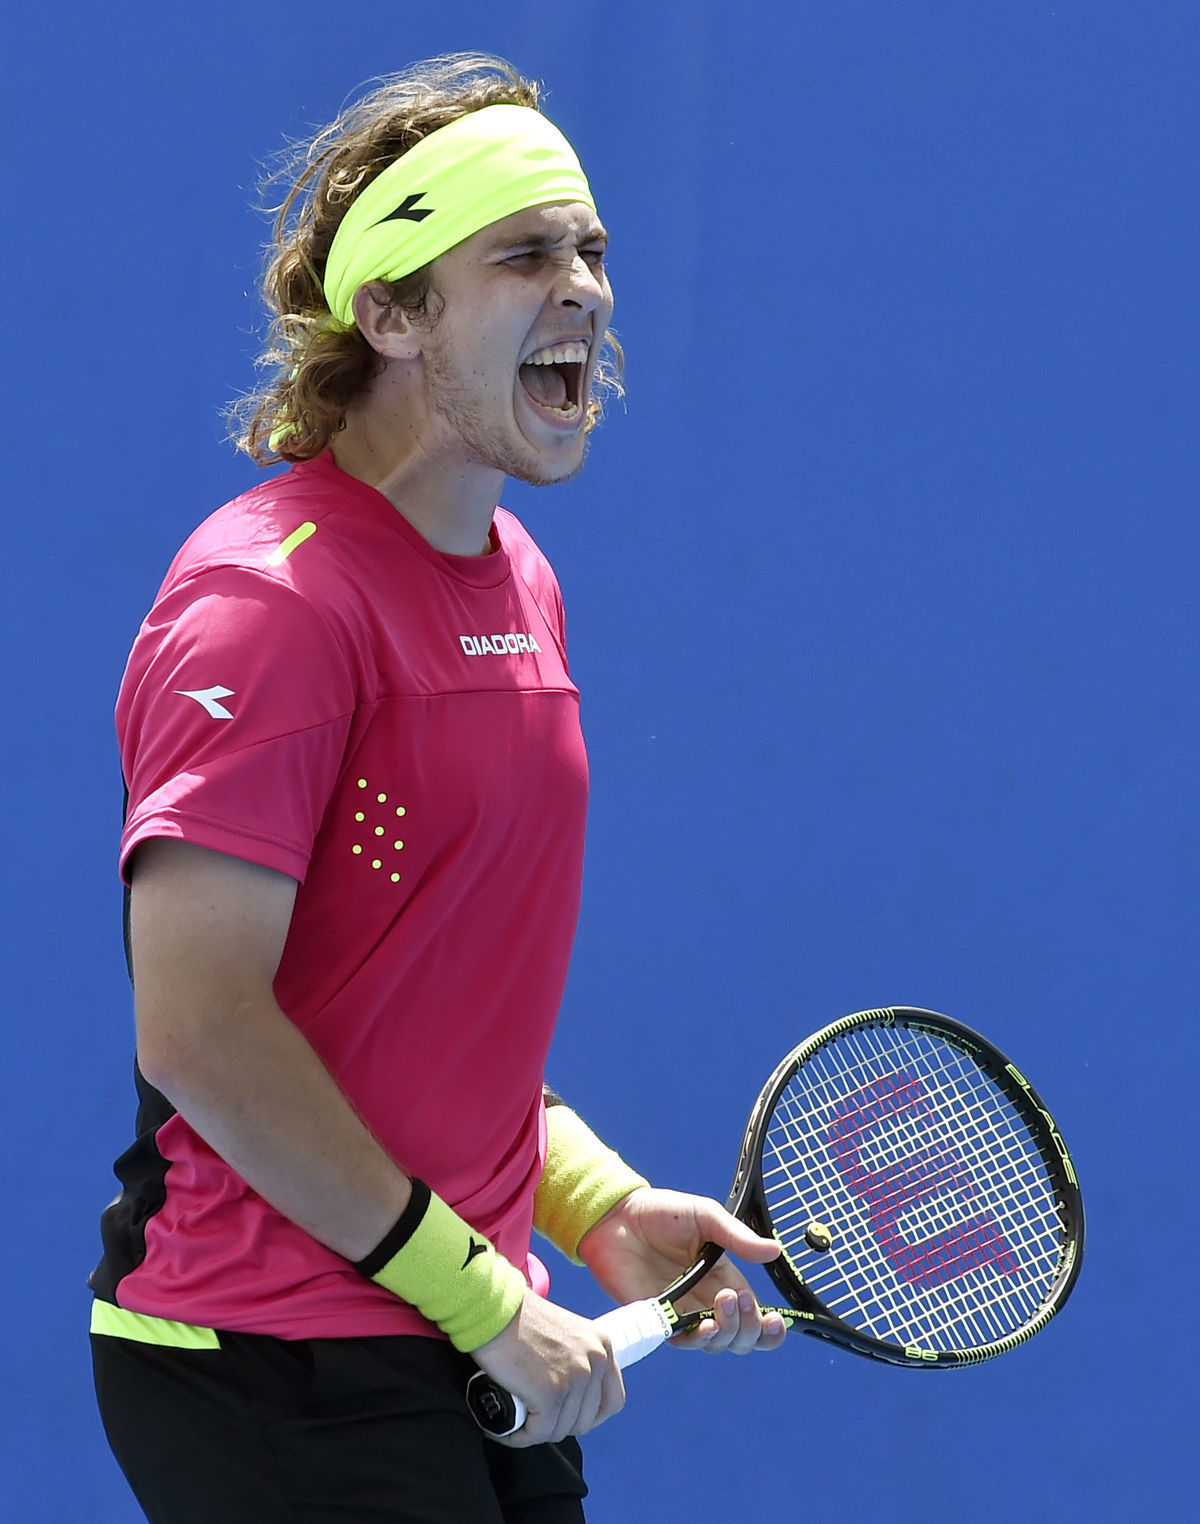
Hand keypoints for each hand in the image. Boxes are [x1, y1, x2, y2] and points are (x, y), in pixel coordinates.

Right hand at [471, 1287, 625, 1447]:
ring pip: (560, 1429)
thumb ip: (578, 1358)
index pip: (613, 1400)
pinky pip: (539, 1433)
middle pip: (585, 1420)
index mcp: (602, 1345)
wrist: (494, 1308)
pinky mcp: (551, 1394)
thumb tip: (573, 1395)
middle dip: (559, 1424)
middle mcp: (595, 1361)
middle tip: (535, 1416)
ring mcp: (575, 1378)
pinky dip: (520, 1436)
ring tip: (518, 1419)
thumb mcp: (566, 1332)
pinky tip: (508, 1428)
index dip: (591, 1416)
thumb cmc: (520, 1318)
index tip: (571, 1418)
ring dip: (537, 1430)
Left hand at [578, 1187, 789, 1354]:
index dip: (768, 1327)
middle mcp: (706, 1301)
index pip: (754, 1314)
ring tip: (723, 1304)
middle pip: (740, 1337)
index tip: (776, 1320)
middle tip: (739, 1300)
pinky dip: (697, 1340)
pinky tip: (702, 1325)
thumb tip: (775, 1250)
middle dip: (750, 1329)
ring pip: (716, 1343)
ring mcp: (682, 1312)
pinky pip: (682, 1341)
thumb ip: (737, 1237)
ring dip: (727, 1332)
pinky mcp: (658, 1318)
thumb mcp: (705, 1216)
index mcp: (723, 1278)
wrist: (616, 1216)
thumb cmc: (660, 1213)